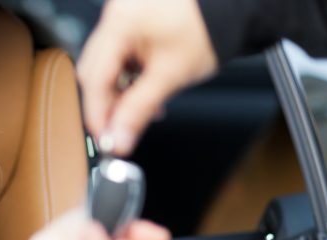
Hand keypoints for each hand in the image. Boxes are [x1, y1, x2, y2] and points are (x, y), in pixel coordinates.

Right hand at [77, 0, 217, 154]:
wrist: (231, 11)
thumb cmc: (208, 29)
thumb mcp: (170, 76)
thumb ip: (138, 110)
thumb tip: (119, 139)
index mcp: (120, 23)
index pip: (94, 78)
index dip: (97, 114)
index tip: (105, 138)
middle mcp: (116, 16)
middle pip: (95, 73)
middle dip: (106, 105)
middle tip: (118, 132)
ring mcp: (123, 19)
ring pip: (106, 68)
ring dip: (118, 94)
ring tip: (139, 112)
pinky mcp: (132, 24)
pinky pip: (119, 57)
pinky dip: (127, 79)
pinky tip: (141, 93)